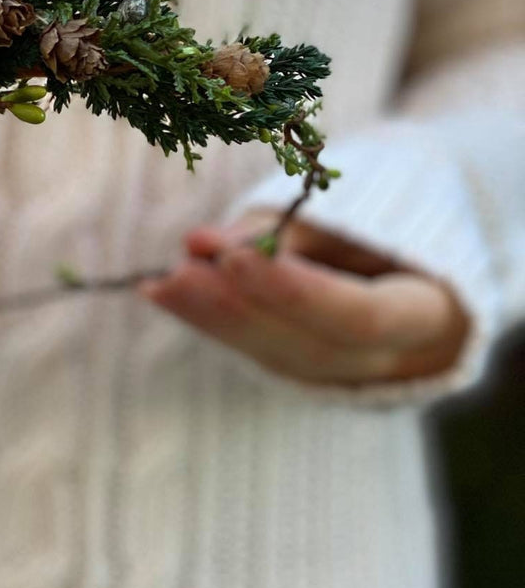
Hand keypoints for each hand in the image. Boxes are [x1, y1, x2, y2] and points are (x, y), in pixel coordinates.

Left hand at [140, 210, 469, 386]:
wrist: (414, 264)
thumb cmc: (386, 222)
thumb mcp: (354, 212)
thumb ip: (283, 231)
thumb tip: (202, 244)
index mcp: (429, 315)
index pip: (360, 317)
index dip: (295, 292)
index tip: (236, 258)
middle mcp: (389, 361)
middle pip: (308, 345)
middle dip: (239, 306)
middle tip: (182, 270)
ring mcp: (345, 375)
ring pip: (274, 355)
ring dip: (210, 316)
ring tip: (161, 283)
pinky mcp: (303, 370)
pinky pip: (254, 348)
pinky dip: (206, 318)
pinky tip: (158, 292)